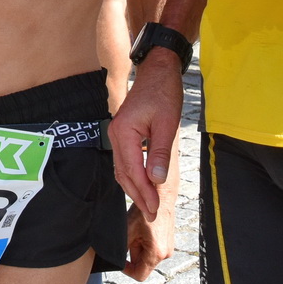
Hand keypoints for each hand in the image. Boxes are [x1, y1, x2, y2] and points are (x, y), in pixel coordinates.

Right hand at [111, 49, 184, 216]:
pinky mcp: (122, 133)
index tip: (155, 208)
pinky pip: (124, 160)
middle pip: (124, 173)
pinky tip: (141, 185)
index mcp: (124, 132)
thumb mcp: (166, 123)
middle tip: (152, 213)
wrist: (157, 70)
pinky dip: (132, 175)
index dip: (144, 192)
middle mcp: (115, 134)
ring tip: (148, 205)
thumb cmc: (163, 92)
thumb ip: (159, 152)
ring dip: (134, 188)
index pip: (133, 170)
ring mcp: (116, 133)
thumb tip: (156, 180)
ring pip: (122, 168)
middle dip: (138, 195)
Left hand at [122, 192, 176, 280]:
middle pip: (143, 265)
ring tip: (136, 232)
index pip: (139, 275)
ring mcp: (168, 249)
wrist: (159, 197)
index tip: (119, 258)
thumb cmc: (144, 212)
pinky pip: (153, 250)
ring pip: (147, 257)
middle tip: (129, 238)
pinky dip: (145, 243)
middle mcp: (165, 254)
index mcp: (156, 254)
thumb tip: (111, 258)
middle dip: (132, 254)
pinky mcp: (168, 243)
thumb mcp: (127, 230)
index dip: (126, 270)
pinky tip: (142, 230)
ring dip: (138, 248)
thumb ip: (120, 248)